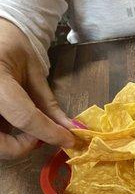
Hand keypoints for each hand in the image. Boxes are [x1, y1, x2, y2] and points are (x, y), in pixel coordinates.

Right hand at [0, 18, 74, 159]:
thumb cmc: (10, 46)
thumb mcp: (32, 70)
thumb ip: (47, 102)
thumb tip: (69, 127)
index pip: (25, 117)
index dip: (50, 133)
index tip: (69, 140)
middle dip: (21, 147)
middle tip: (37, 138)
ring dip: (9, 143)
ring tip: (24, 130)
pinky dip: (3, 135)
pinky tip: (11, 124)